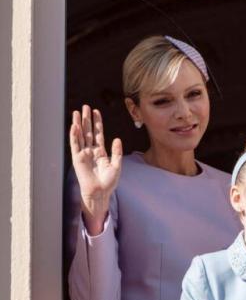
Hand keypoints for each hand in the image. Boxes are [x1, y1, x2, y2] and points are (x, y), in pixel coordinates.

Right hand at [69, 105, 122, 234]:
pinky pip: (75, 145)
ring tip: (77, 112)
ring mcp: (84, 154)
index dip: (97, 122)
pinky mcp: (78, 159)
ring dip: (79, 124)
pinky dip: (74, 136)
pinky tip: (74, 126)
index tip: (96, 111)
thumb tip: (118, 139)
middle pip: (88, 131)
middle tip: (85, 107)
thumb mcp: (117, 165)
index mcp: (101, 152)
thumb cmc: (109, 182)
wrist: (100, 192)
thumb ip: (116, 152)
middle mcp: (91, 151)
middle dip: (87, 119)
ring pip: (80, 135)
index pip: (98, 133)